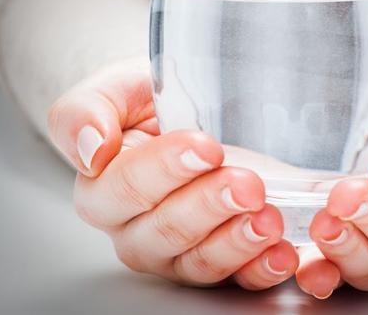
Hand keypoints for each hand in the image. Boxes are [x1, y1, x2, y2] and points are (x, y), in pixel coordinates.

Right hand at [48, 60, 298, 288]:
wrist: (188, 109)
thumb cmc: (150, 102)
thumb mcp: (116, 90)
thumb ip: (85, 113)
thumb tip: (91, 149)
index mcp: (105, 189)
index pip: (127, 188)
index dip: (166, 170)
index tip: (205, 148)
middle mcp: (138, 228)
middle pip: (167, 231)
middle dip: (210, 206)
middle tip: (246, 183)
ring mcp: (179, 251)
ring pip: (200, 262)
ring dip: (238, 242)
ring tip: (268, 218)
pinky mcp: (219, 260)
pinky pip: (237, 277)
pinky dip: (261, 268)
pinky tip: (281, 252)